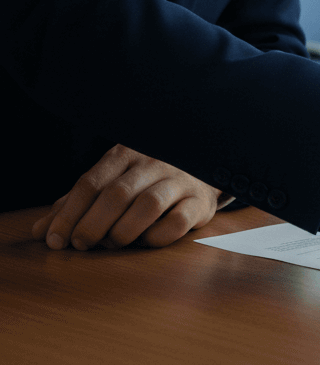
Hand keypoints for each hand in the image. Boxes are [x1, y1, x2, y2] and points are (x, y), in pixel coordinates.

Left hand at [32, 145, 226, 249]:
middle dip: (92, 225)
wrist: (200, 170)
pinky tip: (145, 241)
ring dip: (122, 231)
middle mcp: (153, 162)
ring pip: (148, 205)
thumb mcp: (110, 183)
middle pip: (117, 194)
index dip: (68, 214)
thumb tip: (40, 231)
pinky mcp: (200, 202)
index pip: (90, 183)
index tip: (55, 240)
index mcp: (125, 154)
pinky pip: (178, 222)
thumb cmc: (145, 181)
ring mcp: (179, 180)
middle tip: (81, 245)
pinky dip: (156, 237)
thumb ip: (75, 205)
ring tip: (112, 244)